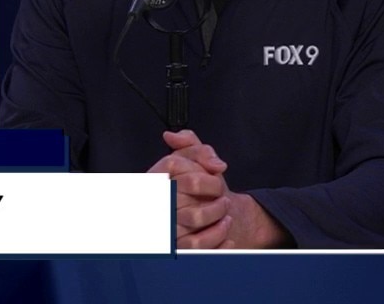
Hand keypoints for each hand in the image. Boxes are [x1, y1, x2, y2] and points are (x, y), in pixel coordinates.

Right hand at [155, 130, 289, 248]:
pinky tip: (226, 234)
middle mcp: (157, 201)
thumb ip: (191, 146)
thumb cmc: (199, 189)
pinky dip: (219, 239)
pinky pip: (199, 245)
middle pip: (188, 186)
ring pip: (195, 217)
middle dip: (215, 191)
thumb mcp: (195, 162)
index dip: (200, 169)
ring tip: (225, 214)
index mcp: (156, 179)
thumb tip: (173, 137)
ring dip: (219, 216)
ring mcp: (165, 226)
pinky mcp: (177, 247)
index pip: (174, 165)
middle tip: (223, 197)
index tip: (214, 172)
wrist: (210, 218)